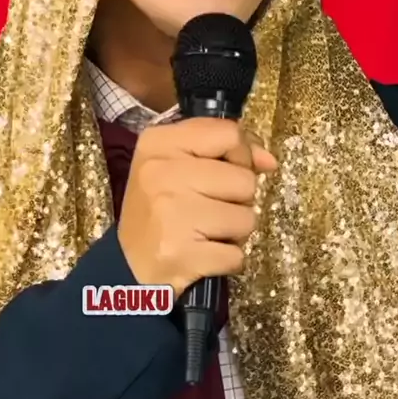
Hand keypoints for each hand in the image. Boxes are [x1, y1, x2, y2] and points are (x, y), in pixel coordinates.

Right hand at [117, 118, 277, 297]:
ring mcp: (171, 213)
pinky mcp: (181, 253)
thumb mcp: (179, 163)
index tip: (224, 171)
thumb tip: (269, 161)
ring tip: (204, 231)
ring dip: (234, 231)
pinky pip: (238, 255)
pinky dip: (227, 260)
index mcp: (159, 143)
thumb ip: (227, 150)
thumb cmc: (160, 208)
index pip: (229, 133)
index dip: (239, 155)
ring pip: (247, 218)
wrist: (128, 265)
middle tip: (206, 208)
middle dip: (237, 200)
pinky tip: (202, 254)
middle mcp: (162, 173)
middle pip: (245, 179)